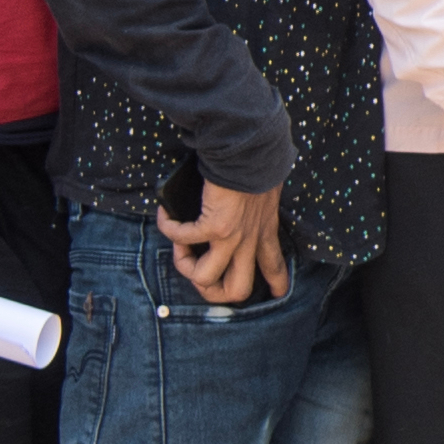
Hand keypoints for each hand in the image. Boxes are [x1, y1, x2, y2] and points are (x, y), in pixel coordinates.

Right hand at [158, 176, 288, 306]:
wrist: (250, 149)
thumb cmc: (256, 163)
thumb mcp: (265, 192)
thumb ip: (256, 206)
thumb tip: (240, 205)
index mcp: (265, 230)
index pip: (275, 265)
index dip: (275, 283)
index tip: (277, 294)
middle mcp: (250, 240)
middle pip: (238, 290)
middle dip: (214, 292)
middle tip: (199, 276)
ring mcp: (232, 237)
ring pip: (205, 277)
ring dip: (185, 265)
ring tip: (180, 245)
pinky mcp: (214, 226)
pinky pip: (182, 239)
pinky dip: (168, 228)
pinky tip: (166, 214)